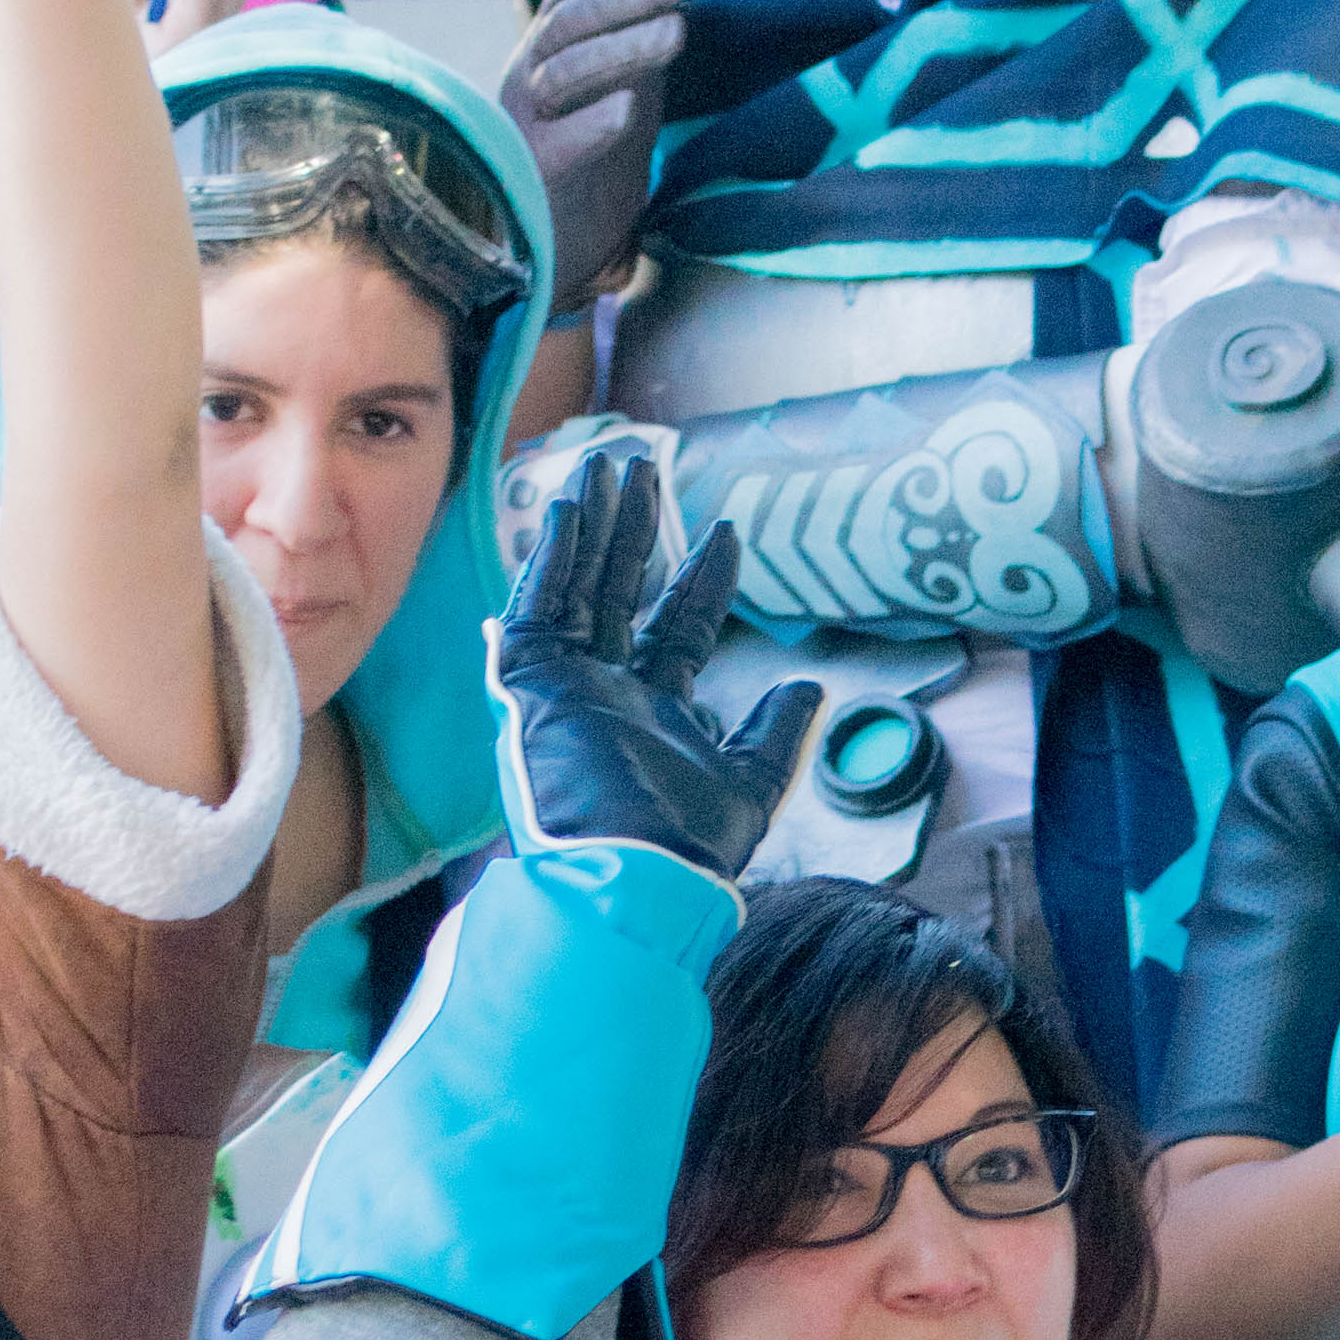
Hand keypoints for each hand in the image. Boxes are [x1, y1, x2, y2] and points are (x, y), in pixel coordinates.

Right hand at [489, 441, 817, 873]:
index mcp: (654, 715)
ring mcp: (564, 687)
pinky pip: (536, 609)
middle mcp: (605, 693)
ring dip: (592, 526)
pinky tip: (570, 511)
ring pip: (576, 587)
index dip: (700, 578)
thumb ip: (772, 735)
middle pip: (617, 592)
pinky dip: (552, 560)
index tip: (727, 530)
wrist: (633, 874)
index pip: (677, 627)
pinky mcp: (531, 687)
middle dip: (631, 530)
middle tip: (642, 467)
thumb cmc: (687, 849)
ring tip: (608, 465)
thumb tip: (809, 689)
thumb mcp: (750, 786)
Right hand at [502, 0, 691, 303]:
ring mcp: (526, 120)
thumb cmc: (595, 146)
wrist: (559, 235)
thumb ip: (642, 25)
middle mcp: (532, 70)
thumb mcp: (623, 74)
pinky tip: (628, 111)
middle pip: (573, 18)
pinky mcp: (533, 172)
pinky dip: (592, 125)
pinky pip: (559, 144)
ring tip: (677, 32)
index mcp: (552, 41)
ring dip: (622, 47)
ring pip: (566, 71)